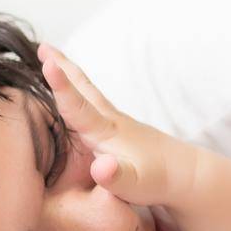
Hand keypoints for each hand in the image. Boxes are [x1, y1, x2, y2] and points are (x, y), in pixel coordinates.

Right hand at [36, 43, 194, 206]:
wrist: (188, 175)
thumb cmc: (158, 181)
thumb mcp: (134, 184)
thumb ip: (115, 177)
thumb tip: (101, 168)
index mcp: (105, 132)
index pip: (78, 106)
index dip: (61, 85)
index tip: (47, 61)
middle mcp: (110, 121)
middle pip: (83, 88)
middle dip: (62, 67)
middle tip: (42, 46)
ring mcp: (117, 123)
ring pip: (89, 93)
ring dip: (71, 75)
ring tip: (54, 59)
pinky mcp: (121, 130)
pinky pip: (94, 105)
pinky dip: (80, 92)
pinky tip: (78, 96)